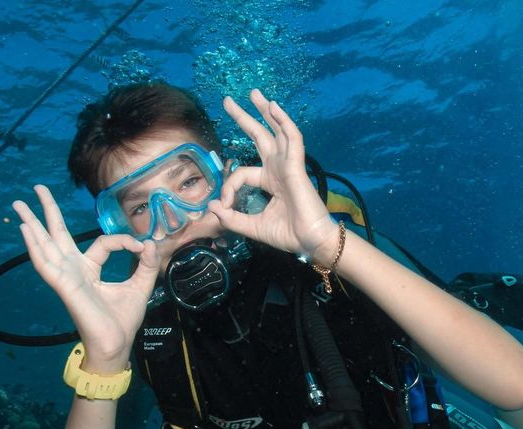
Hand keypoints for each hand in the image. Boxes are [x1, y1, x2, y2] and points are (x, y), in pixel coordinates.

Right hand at [12, 185, 159, 367]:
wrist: (116, 345)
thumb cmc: (123, 321)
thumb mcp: (140, 286)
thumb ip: (145, 264)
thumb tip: (150, 242)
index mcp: (89, 270)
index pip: (103, 243)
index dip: (124, 241)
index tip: (142, 247)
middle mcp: (74, 270)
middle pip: (57, 234)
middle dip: (47, 211)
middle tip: (37, 186)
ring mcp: (66, 278)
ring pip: (45, 245)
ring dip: (31, 223)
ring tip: (18, 203)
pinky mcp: (64, 287)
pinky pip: (46, 265)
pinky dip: (35, 247)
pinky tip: (26, 230)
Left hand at [208, 89, 338, 264]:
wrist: (311, 241)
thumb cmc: (287, 234)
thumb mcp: (251, 226)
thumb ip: (231, 218)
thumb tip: (211, 206)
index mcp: (269, 181)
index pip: (241, 173)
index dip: (228, 187)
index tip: (223, 206)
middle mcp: (278, 168)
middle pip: (259, 136)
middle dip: (244, 118)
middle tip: (228, 101)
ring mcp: (288, 165)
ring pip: (276, 130)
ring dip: (265, 111)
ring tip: (254, 93)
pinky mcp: (297, 166)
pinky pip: (292, 138)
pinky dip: (284, 122)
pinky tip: (274, 107)